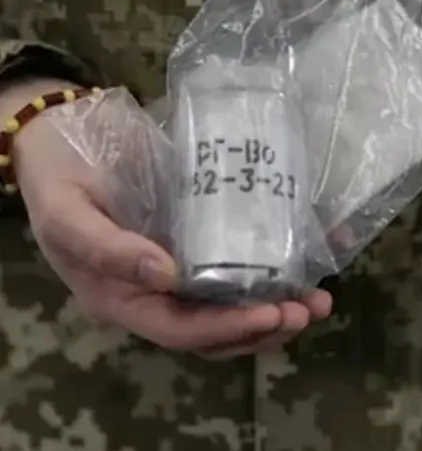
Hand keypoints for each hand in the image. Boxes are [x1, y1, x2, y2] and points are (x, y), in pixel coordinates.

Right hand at [6, 81, 331, 358]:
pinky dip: (276, 269)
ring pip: (235, 304)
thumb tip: (165, 275)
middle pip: (217, 328)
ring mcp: (184, 268)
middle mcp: (159, 293)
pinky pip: (241, 264)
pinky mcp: (203, 239)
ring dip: (279, 308)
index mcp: (124, 297)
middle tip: (308, 310)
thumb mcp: (66, 213)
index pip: (181, 329)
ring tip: (319, 300)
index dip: (227, 328)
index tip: (271, 315)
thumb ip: (108, 248)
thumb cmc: (59, 177)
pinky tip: (311, 258)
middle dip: (265, 326)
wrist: (67, 135)